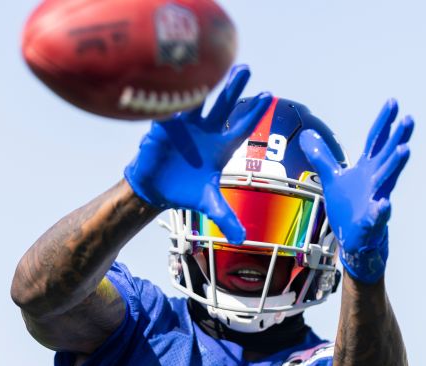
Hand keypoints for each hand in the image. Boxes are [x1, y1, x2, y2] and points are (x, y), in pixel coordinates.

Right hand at [123, 65, 270, 243]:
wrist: (157, 189)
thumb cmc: (187, 190)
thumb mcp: (208, 203)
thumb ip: (225, 216)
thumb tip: (241, 238)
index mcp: (220, 146)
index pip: (241, 126)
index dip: (253, 112)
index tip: (268, 95)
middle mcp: (205, 131)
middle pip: (222, 106)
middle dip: (233, 87)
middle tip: (245, 68)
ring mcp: (184, 127)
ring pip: (196, 102)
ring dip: (202, 87)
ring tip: (209, 68)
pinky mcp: (163, 129)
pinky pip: (167, 113)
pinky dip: (170, 103)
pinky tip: (175, 89)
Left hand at [300, 99, 412, 283]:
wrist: (356, 244)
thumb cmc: (349, 211)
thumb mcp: (333, 179)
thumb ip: (322, 157)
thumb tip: (308, 135)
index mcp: (367, 171)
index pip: (376, 142)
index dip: (384, 122)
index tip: (393, 102)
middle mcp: (375, 183)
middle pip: (387, 156)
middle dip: (398, 137)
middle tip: (409, 119)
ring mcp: (375, 202)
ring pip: (387, 182)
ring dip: (395, 165)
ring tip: (404, 149)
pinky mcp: (371, 224)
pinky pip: (377, 216)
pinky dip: (380, 211)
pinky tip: (384, 204)